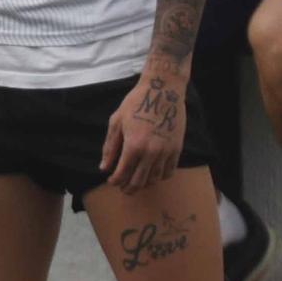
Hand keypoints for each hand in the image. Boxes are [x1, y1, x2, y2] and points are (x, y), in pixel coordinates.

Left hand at [100, 70, 186, 192]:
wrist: (163, 91)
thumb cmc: (135, 103)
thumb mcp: (116, 122)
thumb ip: (110, 147)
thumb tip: (104, 167)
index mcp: (133, 146)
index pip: (122, 173)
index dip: (115, 181)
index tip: (111, 181)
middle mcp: (151, 153)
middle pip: (139, 181)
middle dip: (128, 188)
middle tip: (123, 189)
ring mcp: (166, 152)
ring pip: (155, 179)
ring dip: (144, 184)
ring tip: (137, 182)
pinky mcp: (177, 149)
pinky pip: (169, 171)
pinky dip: (160, 177)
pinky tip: (153, 175)